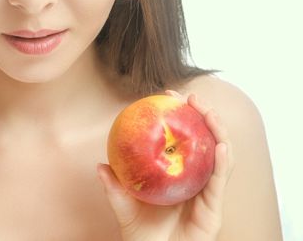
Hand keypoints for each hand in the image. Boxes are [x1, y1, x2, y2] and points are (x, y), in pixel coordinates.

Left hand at [97, 91, 233, 240]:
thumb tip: (99, 165)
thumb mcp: (123, 205)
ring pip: (220, 155)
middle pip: (205, 140)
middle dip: (203, 116)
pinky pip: (221, 181)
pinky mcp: (214, 208)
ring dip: (218, 131)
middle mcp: (195, 178)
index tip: (168, 96)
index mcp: (177, 173)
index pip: (181, 138)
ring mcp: (206, 191)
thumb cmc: (141, 233)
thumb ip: (113, 186)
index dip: (179, 115)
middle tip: (192, 98)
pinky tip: (220, 146)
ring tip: (209, 113)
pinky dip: (223, 162)